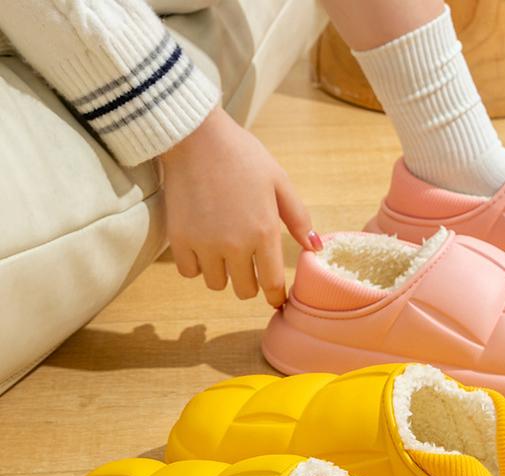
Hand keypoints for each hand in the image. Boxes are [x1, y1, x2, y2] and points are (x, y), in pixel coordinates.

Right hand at [160, 107, 318, 304]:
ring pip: (216, 284)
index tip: (276, 299)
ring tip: (222, 251)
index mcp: (264, 232)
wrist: (195, 136)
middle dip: (250, 283)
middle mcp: (235, 245)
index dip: (275, 297)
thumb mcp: (279, 182)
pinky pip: (189, 272)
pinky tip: (202, 246)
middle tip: (248, 266)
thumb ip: (298, 219)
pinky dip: (196, 265)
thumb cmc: (243, 156)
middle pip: (244, 291)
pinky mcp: (179, 240)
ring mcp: (204, 244)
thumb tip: (315, 248)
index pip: (272, 285)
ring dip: (222, 273)